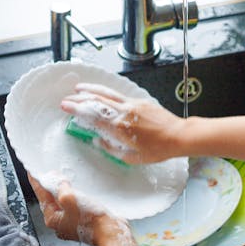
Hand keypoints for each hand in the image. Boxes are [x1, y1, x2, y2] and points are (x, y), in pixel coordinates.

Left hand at [28, 172, 119, 245]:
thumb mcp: (72, 201)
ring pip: (62, 202)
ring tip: (63, 177)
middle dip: (49, 185)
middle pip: (50, 199)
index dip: (37, 182)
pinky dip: (73, 195)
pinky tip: (78, 189)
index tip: (32, 171)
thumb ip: (62, 189)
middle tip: (49, 171)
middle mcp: (60, 222)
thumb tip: (60, 183)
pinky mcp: (82, 221)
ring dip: (62, 190)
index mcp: (53, 219)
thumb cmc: (92, 222)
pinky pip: (73, 205)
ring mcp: (71, 223)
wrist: (111, 234)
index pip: (41, 195)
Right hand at [60, 83, 185, 163]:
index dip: (77, 109)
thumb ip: (111, 149)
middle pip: (96, 101)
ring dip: (91, 89)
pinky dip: (106, 91)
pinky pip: (118, 94)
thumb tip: (98, 141)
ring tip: (79, 88)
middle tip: (67, 99)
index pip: (92, 115)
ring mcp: (132, 104)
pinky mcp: (139, 101)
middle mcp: (123, 112)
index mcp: (119, 127)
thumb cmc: (157, 149)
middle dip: (79, 98)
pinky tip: (101, 92)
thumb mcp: (131, 157)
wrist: (178, 136)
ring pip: (107, 93)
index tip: (66, 106)